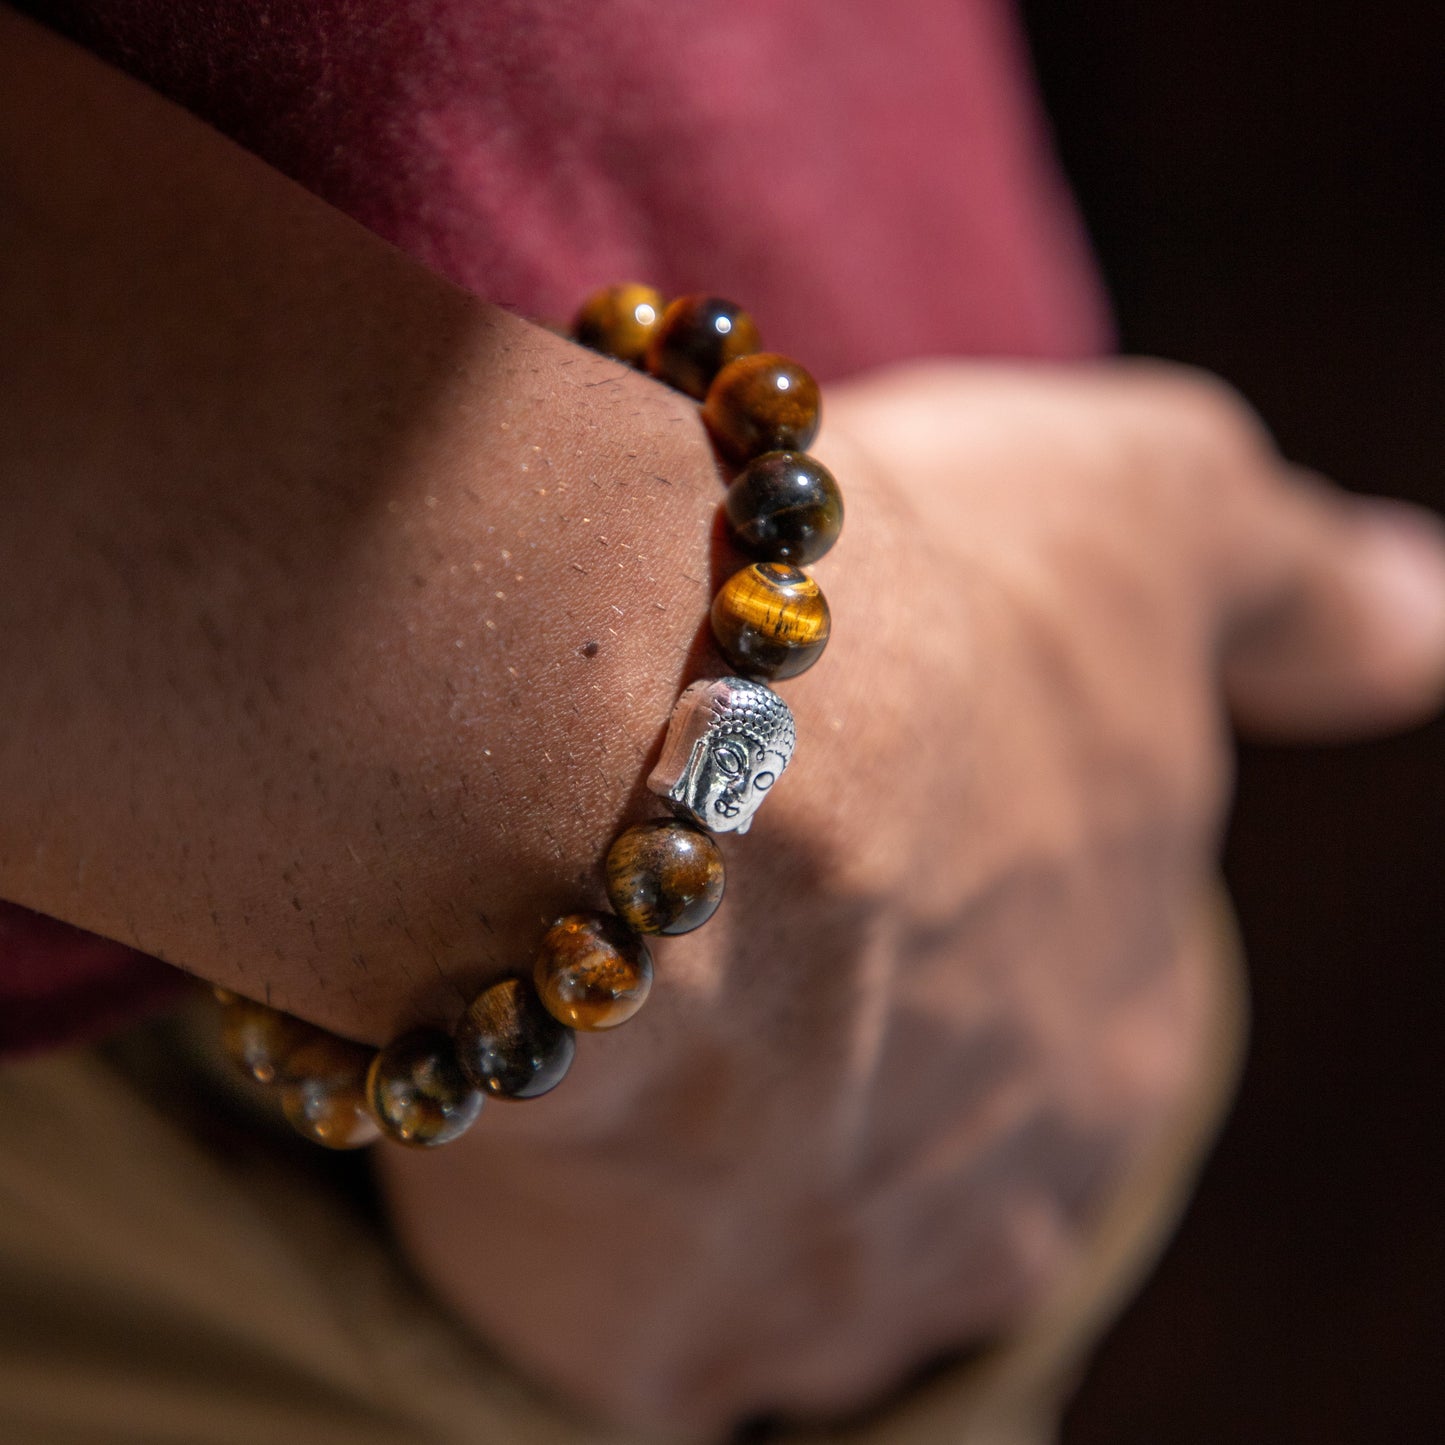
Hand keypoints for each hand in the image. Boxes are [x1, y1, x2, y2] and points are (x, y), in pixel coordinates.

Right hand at [378, 360, 1444, 1430]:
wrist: (642, 761)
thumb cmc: (922, 625)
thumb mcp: (1142, 523)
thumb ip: (1291, 590)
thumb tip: (1424, 621)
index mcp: (1119, 1036)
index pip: (1064, 1021)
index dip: (951, 924)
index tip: (850, 842)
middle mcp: (1001, 1206)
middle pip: (929, 1159)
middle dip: (844, 1070)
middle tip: (722, 941)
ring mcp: (823, 1296)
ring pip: (784, 1252)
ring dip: (720, 1156)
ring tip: (617, 1028)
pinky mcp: (641, 1346)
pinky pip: (626, 1315)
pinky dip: (589, 1234)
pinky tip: (547, 1122)